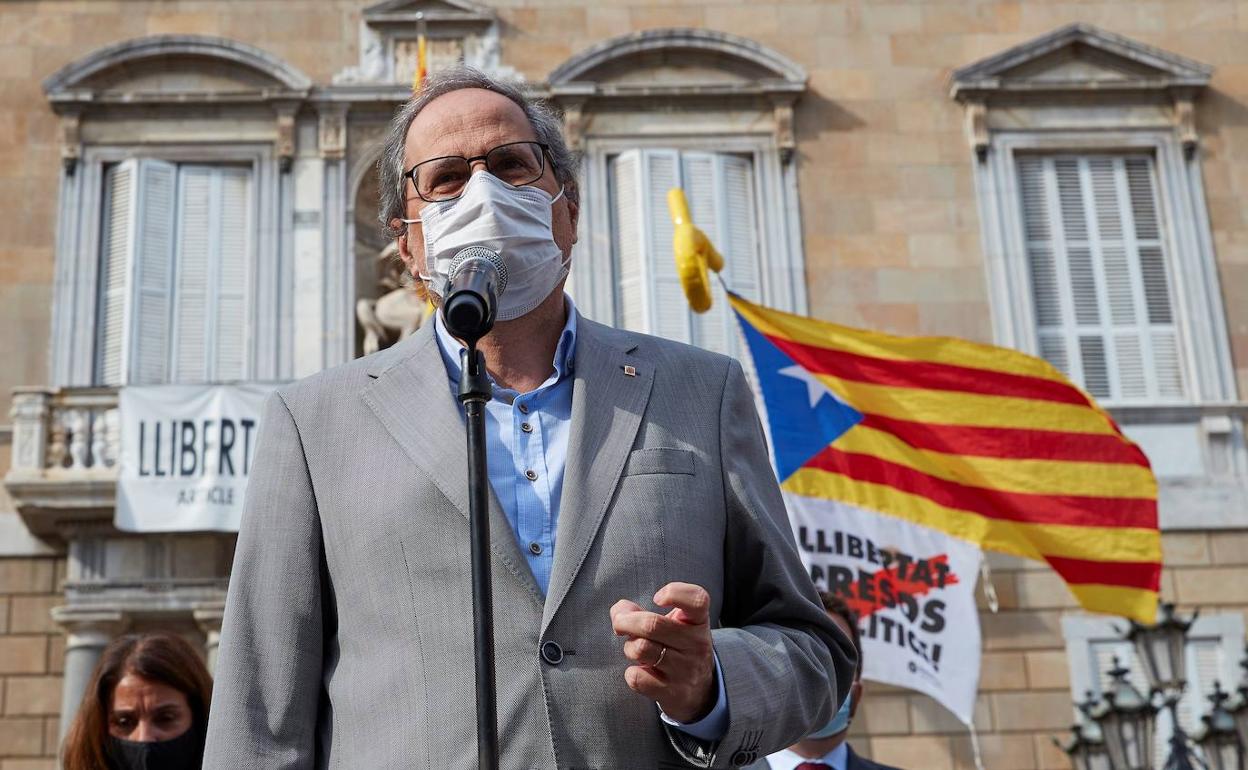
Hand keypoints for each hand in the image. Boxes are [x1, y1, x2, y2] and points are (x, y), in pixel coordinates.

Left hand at [610, 582, 715, 722]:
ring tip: (635, 649)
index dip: (674, 593)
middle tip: (619, 623)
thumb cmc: (678, 647)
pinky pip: (637, 678)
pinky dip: (632, 673)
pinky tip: (641, 672)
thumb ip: (642, 611)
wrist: (700, 691)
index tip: (657, 598)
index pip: (697, 599)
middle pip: (652, 625)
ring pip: (642, 649)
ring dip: (630, 647)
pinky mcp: (673, 693)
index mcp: (698, 621)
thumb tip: (619, 610)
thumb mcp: (672, 625)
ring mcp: (686, 670)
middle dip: (625, 621)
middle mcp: (696, 644)